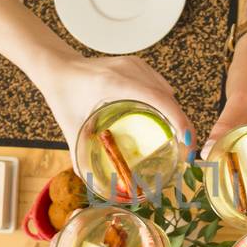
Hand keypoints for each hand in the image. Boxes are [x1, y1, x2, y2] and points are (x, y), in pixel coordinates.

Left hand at [40, 55, 194, 169]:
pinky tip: (166, 120)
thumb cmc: (62, 93)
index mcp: (115, 83)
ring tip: (179, 139)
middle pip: (167, 98)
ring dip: (176, 114)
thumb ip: (78, 153)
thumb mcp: (70, 125)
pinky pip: (160, 86)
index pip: (158, 99)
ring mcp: (136, 65)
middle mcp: (130, 70)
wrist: (58, 67)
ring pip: (166, 91)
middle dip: (182, 124)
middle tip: (186, 151)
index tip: (187, 141)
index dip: (178, 119)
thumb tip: (90, 181)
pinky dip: (167, 104)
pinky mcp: (138, 65)